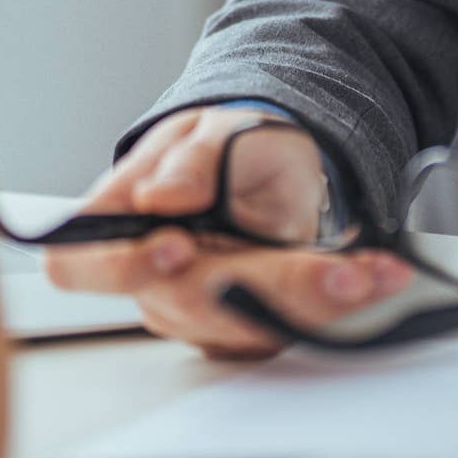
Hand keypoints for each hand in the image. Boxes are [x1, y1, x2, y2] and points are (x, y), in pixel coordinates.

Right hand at [39, 106, 411, 360]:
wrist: (272, 161)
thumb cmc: (228, 143)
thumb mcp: (214, 129)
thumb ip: (191, 160)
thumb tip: (160, 196)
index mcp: (119, 221)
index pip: (83, 263)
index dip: (124, 265)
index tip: (178, 247)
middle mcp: (151, 278)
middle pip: (191, 301)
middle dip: (271, 286)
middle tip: (340, 272)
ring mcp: (197, 309)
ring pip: (248, 325)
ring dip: (320, 301)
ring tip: (375, 272)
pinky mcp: (243, 327)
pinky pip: (285, 328)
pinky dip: (337, 304)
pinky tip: (374, 278)